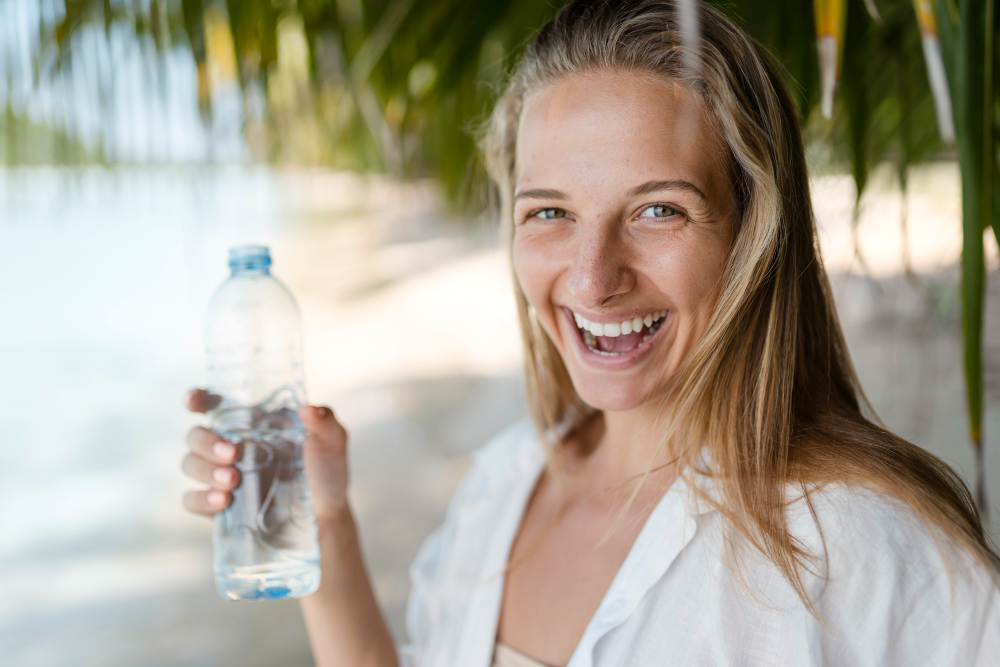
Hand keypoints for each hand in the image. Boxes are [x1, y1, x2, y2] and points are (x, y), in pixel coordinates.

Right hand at [180, 389, 350, 521]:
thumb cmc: (326, 469)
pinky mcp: (218, 505)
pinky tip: (222, 501)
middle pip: (195, 434)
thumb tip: (308, 410)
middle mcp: (230, 444)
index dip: (197, 399)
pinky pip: (191, 499)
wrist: (325, 514)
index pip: (213, 404)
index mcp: (251, 422)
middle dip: (206, 442)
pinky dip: (201, 499)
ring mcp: (221, 474)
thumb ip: (324, 422)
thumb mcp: (332, 442)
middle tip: (232, 453)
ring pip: (190, 464)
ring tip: (232, 480)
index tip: (193, 401)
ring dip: (205, 470)